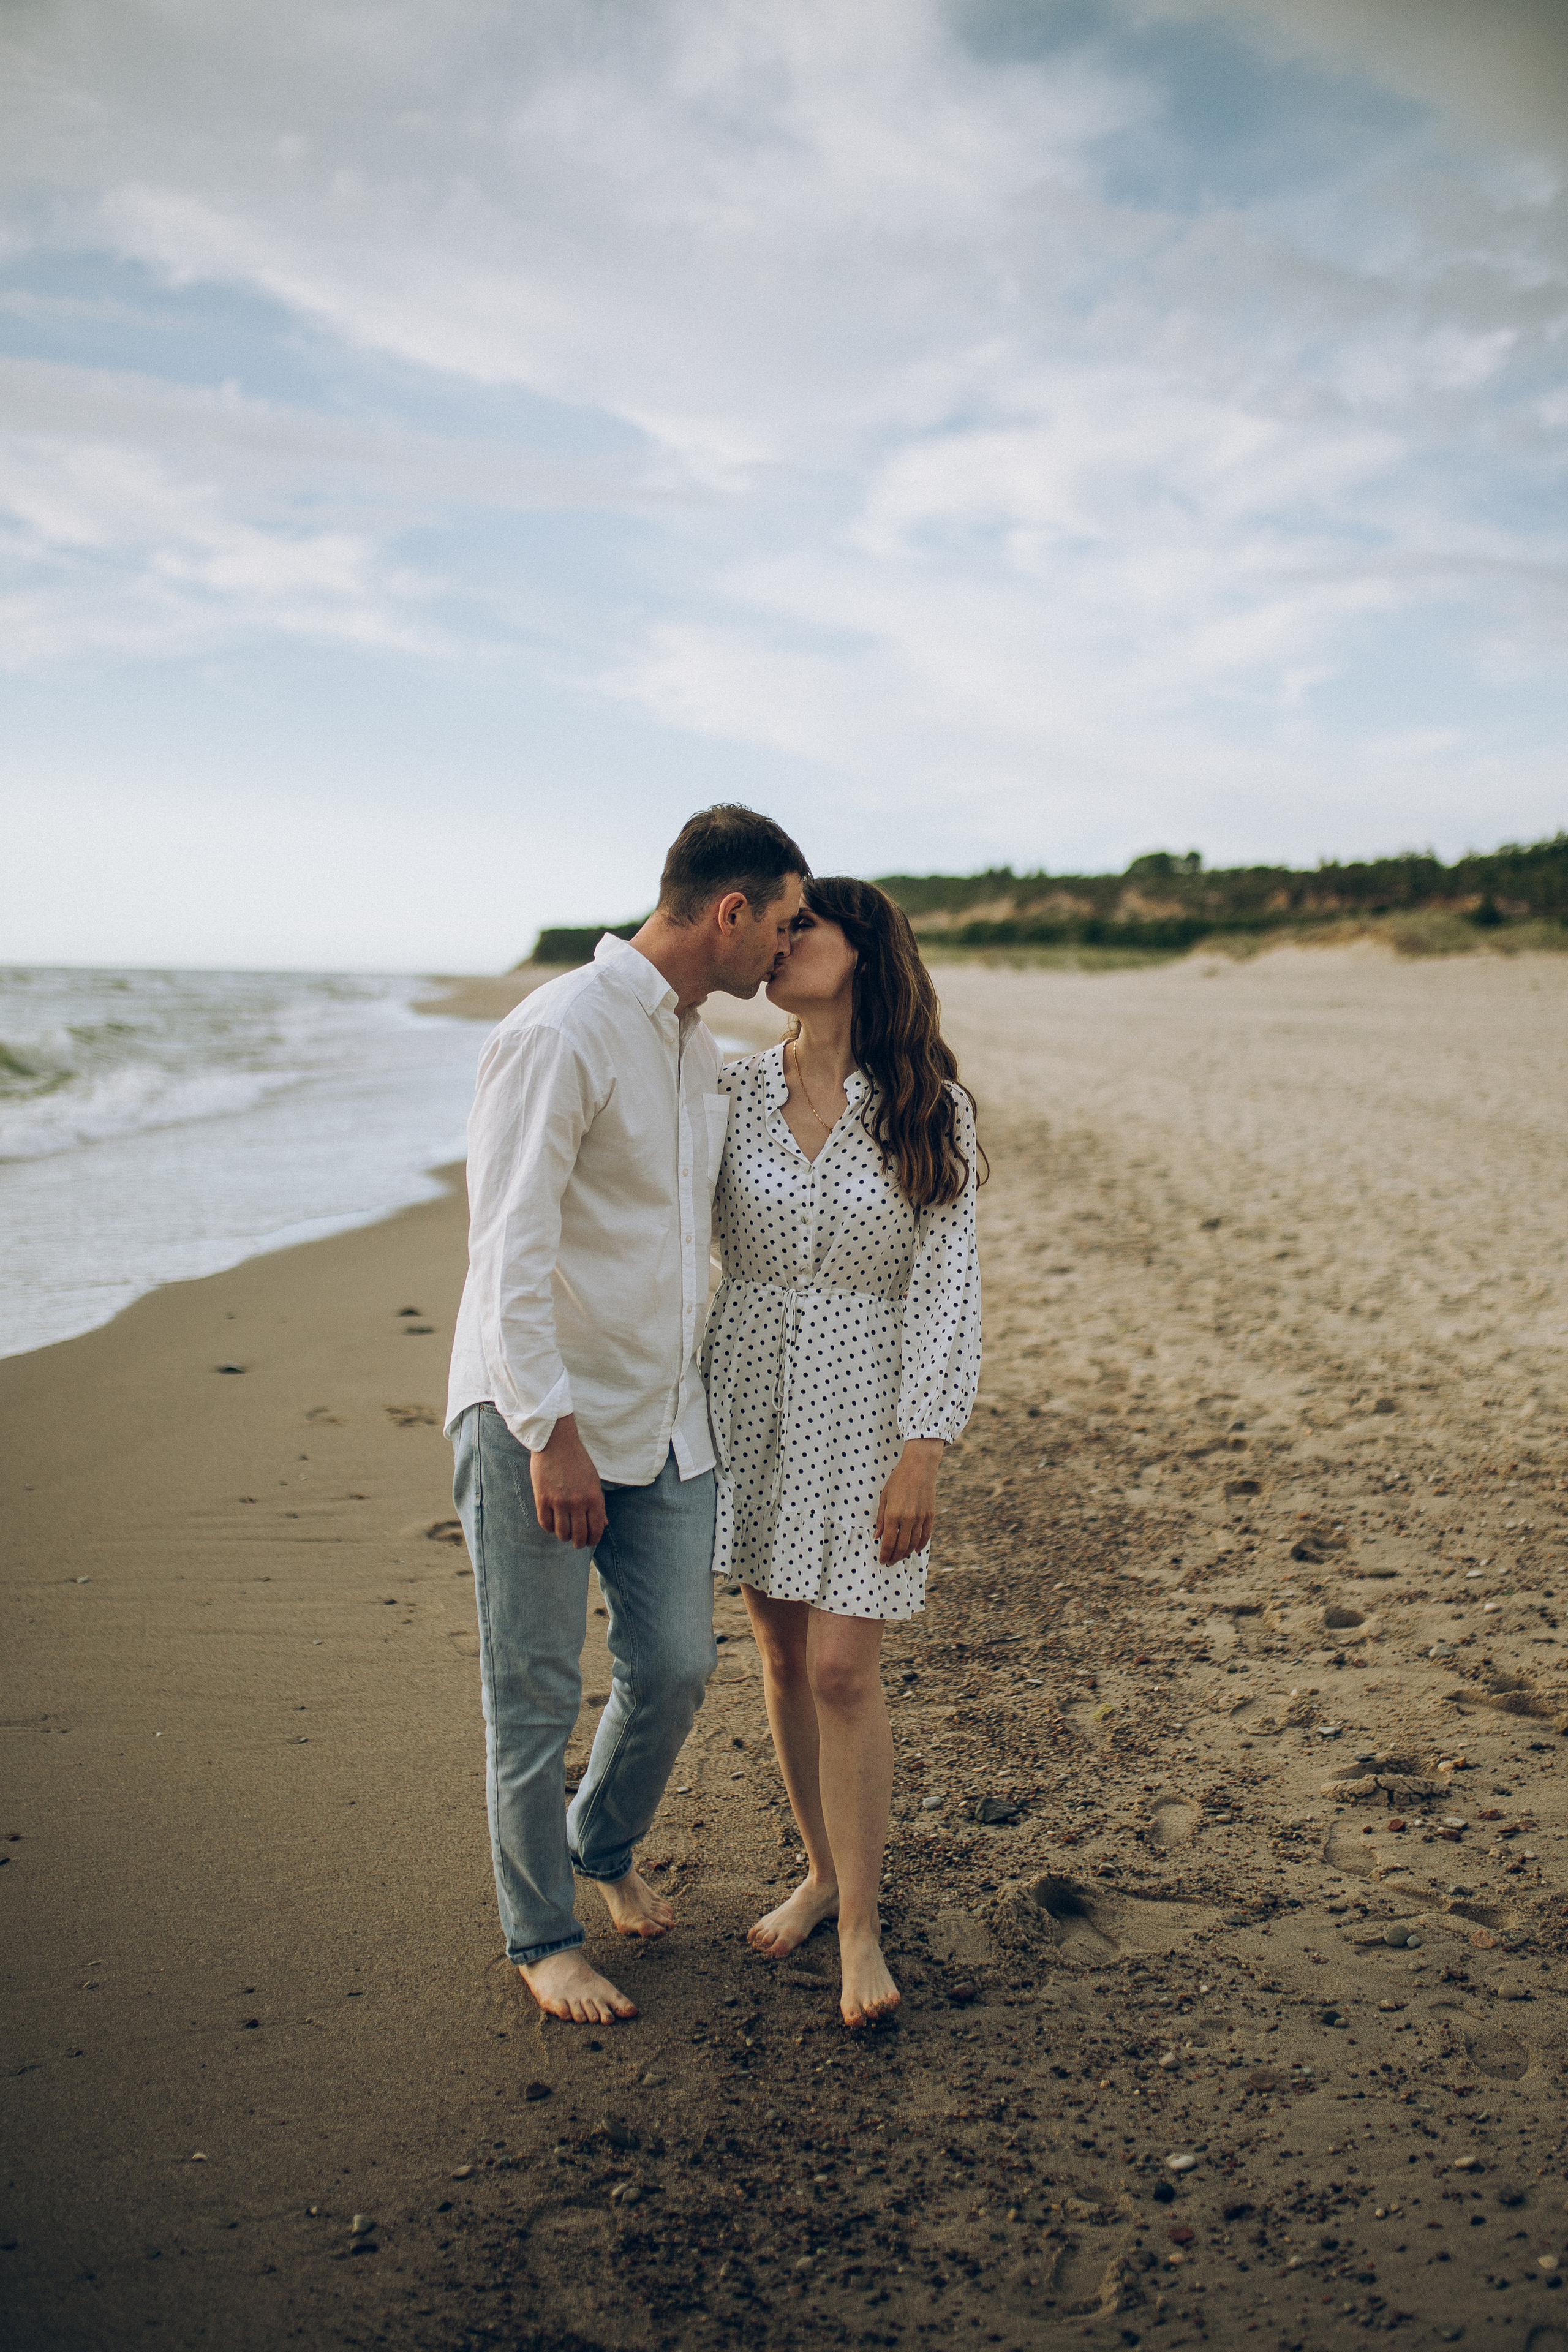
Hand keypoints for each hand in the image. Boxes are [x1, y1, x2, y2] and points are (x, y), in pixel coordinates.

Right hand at [531, 1415, 607, 1550]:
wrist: (557, 1442)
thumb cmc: (577, 1461)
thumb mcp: (593, 1481)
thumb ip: (598, 1504)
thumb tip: (604, 1524)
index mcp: (594, 1497)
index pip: (596, 1530)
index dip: (593, 1540)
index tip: (589, 1541)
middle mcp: (578, 1502)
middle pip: (579, 1536)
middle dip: (578, 1543)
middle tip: (576, 1542)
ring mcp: (559, 1501)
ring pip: (562, 1533)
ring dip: (563, 1536)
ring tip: (564, 1533)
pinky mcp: (542, 1498)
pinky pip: (545, 1524)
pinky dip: (549, 1528)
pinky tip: (552, 1524)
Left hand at [875, 1438, 943, 1566]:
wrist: (919, 1467)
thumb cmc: (898, 1480)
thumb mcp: (884, 1497)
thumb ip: (881, 1519)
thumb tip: (877, 1536)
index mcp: (893, 1514)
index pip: (888, 1542)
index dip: (884, 1554)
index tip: (882, 1561)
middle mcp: (907, 1519)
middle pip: (901, 1546)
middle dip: (894, 1558)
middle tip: (889, 1562)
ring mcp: (920, 1518)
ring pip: (913, 1544)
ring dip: (906, 1554)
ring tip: (899, 1558)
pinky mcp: (930, 1515)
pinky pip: (925, 1535)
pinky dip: (920, 1545)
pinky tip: (915, 1550)